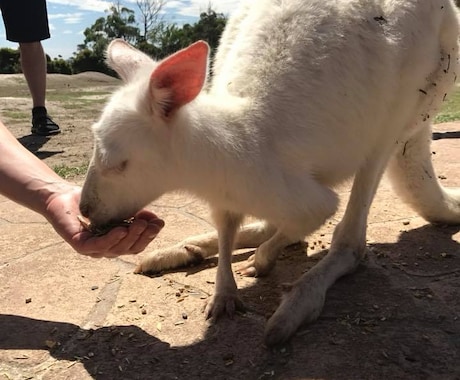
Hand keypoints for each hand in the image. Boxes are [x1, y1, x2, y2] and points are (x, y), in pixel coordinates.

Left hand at [44, 184, 163, 257]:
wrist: (62, 196)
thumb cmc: (92, 202)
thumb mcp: (120, 207)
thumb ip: (137, 215)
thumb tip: (158, 220)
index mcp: (117, 243)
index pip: (137, 245)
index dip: (150, 236)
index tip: (160, 223)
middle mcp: (107, 249)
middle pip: (130, 249)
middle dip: (143, 236)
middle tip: (150, 223)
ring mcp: (93, 249)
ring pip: (117, 249)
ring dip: (130, 237)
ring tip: (140, 223)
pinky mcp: (80, 245)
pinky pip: (98, 246)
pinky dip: (111, 239)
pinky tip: (121, 230)